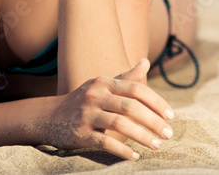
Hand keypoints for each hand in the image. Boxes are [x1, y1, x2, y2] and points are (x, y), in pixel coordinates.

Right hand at [45, 58, 174, 159]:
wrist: (48, 117)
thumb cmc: (83, 100)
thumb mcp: (102, 85)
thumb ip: (126, 77)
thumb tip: (146, 61)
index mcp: (104, 82)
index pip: (136, 89)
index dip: (156, 102)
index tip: (170, 115)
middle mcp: (96, 96)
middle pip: (131, 107)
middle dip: (153, 121)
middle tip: (169, 134)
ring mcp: (87, 115)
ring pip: (120, 125)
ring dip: (142, 136)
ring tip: (157, 145)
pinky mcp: (80, 134)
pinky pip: (105, 142)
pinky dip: (122, 150)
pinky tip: (135, 156)